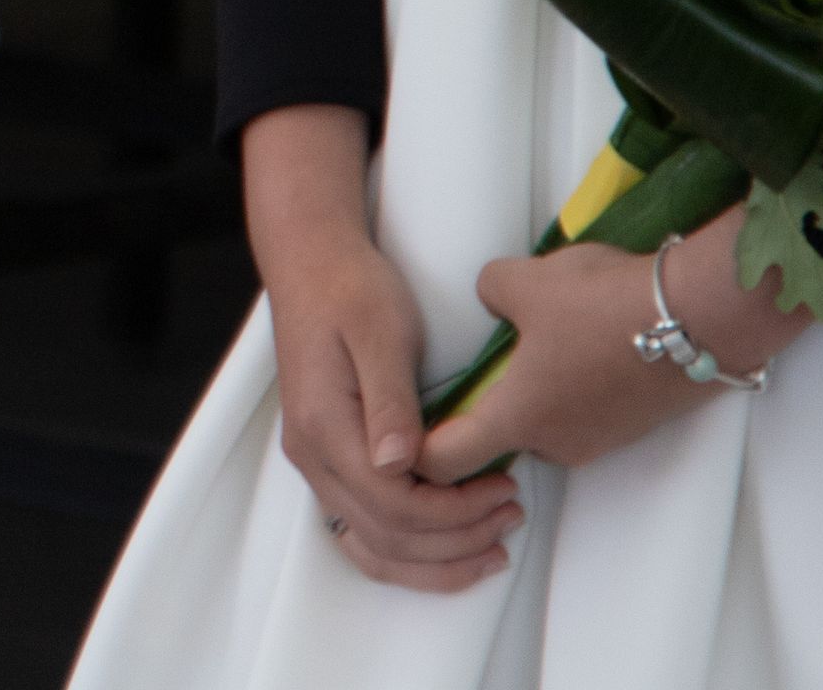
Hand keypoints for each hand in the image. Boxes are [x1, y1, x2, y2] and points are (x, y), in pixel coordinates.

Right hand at [241, 105, 521, 589]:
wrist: (312, 263)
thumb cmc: (351, 289)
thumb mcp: (381, 330)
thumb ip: (390, 400)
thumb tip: (401, 463)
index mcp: (323, 424)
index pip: (392, 502)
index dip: (454, 511)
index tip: (503, 489)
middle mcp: (311, 454)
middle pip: (385, 534)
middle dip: (457, 540)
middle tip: (511, 514)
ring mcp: (314, 461)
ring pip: (371, 544)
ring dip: (434, 559)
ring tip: (490, 545)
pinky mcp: (327, 459)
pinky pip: (361, 528)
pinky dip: (406, 552)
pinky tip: (445, 548)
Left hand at [420, 208, 811, 481]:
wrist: (704, 316)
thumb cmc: (603, 303)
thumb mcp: (522, 279)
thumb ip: (489, 292)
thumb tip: (492, 298)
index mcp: (516, 419)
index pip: (442, 463)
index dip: (413, 451)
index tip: (403, 426)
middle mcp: (556, 444)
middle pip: (494, 440)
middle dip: (481, 404)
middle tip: (471, 362)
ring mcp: (599, 440)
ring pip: (542, 422)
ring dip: (531, 390)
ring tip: (535, 338)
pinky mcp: (632, 426)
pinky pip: (582, 412)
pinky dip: (569, 386)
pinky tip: (579, 341)